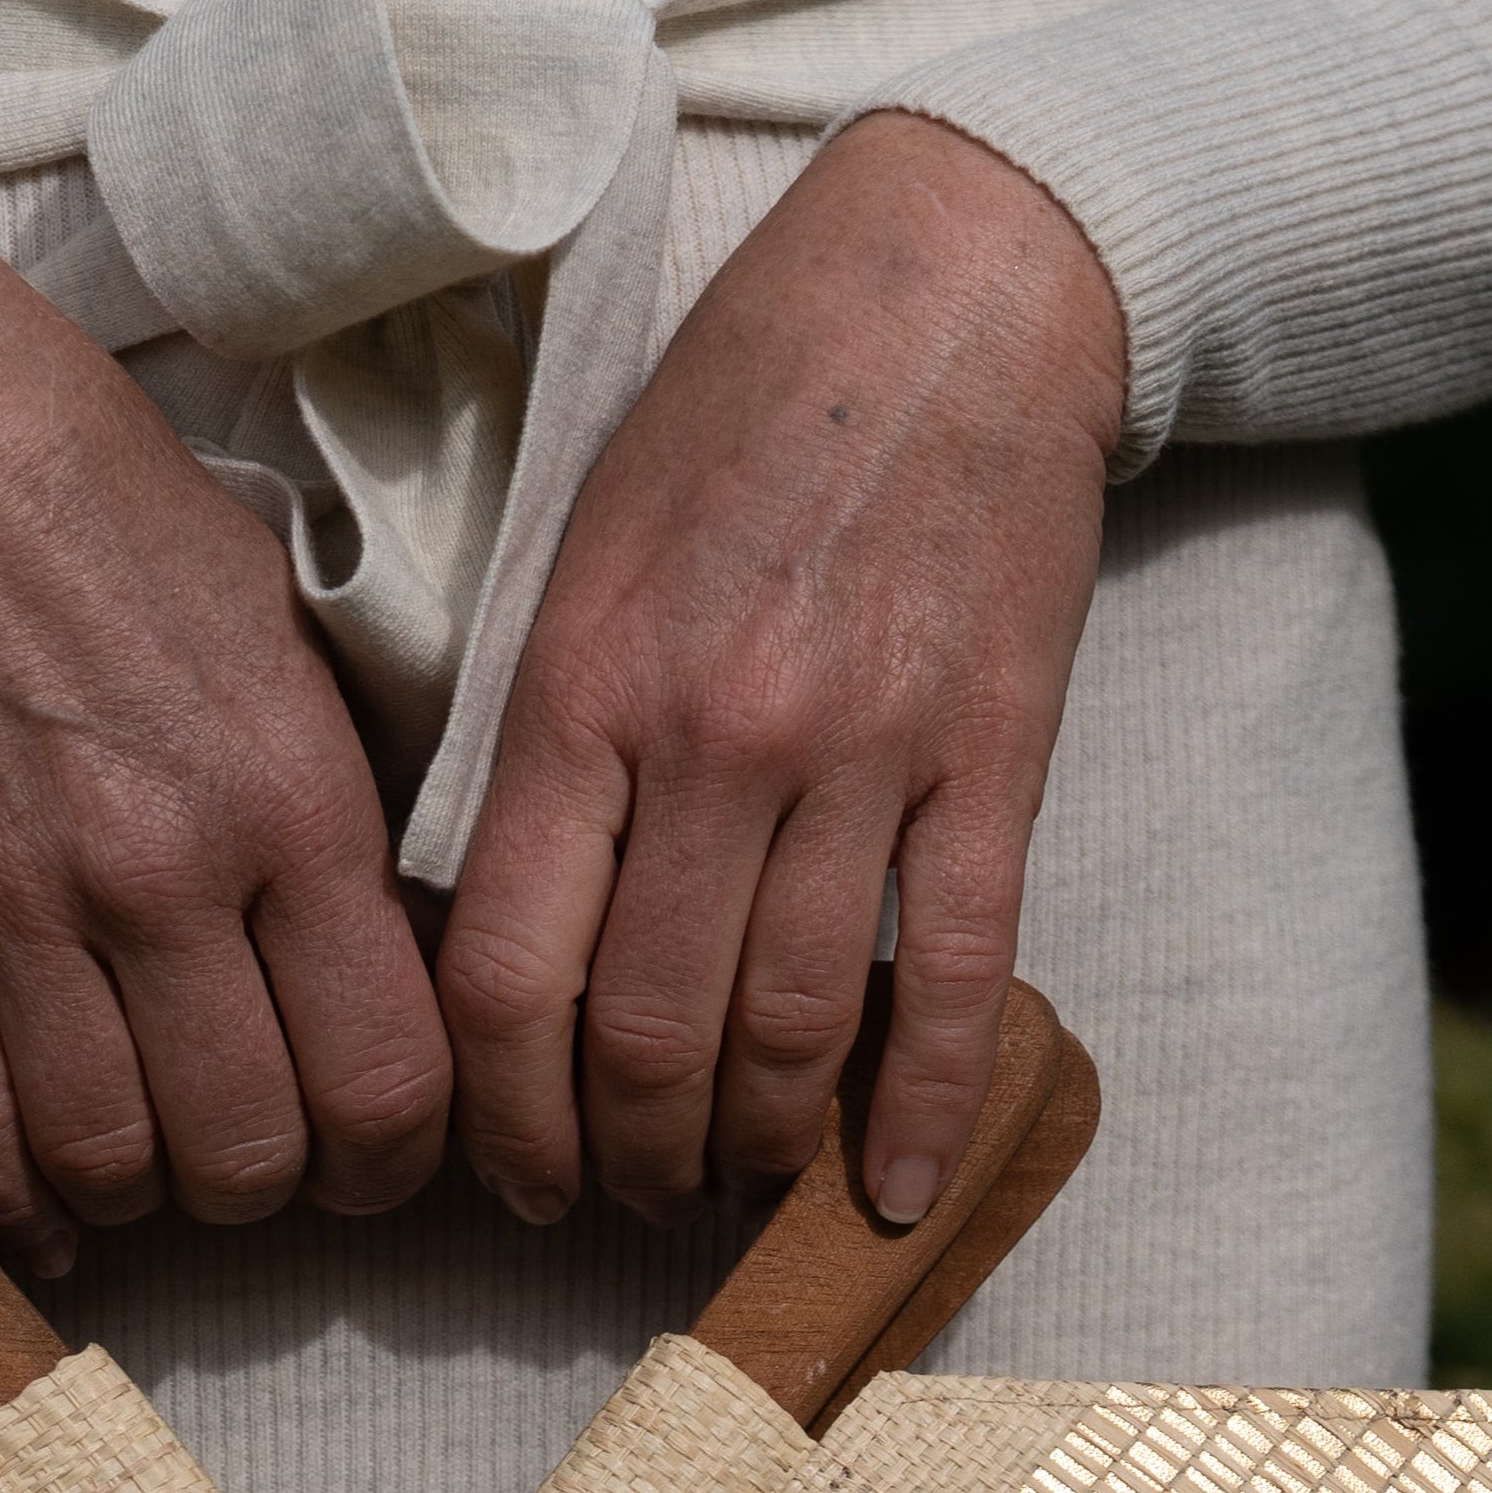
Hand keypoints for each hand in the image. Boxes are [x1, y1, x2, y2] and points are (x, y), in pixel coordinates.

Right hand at [0, 194, 450, 1275]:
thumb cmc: (113, 521)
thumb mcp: (296, 637)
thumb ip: (355, 814)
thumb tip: (409, 979)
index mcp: (289, 798)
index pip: (387, 1076)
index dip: (399, 1156)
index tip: (381, 1148)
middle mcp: (161, 871)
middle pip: (252, 1151)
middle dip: (277, 1187)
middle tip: (268, 1158)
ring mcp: (16, 906)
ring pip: (111, 1163)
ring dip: (147, 1198)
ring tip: (159, 1162)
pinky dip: (13, 1204)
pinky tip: (50, 1206)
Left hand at [439, 114, 1124, 1230]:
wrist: (947, 292)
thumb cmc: (734, 429)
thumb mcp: (578, 570)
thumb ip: (535, 760)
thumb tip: (498, 960)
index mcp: (584, 694)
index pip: (510, 978)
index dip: (505, 1121)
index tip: (519, 1178)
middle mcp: (715, 736)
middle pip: (648, 1037)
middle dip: (628, 1160)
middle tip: (629, 1200)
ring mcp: (864, 752)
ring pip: (789, 1030)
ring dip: (752, 1149)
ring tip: (732, 1184)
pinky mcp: (993, 756)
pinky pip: (958, 976)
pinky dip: (925, 1108)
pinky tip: (900, 1191)